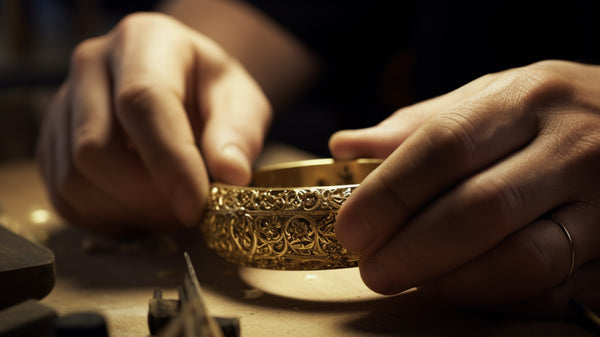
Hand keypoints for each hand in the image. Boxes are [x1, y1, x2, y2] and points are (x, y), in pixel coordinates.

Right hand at [37, 13, 270, 235]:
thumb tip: (232, 175)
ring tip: (171, 211)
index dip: (169, 162)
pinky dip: (108, 220)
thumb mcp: (242, 101)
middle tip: (190, 214)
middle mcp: (90, 67)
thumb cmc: (212, 93)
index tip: (196, 207)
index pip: (141, 101)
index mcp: (143, 41)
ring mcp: (62, 106)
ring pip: (73, 180)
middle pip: (95, 148)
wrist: (181, 87)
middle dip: (147, 198)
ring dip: (128, 214)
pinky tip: (143, 213)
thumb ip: (239, 133)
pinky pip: (64, 199)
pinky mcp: (52, 145)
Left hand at [330, 60, 599, 315]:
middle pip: (480, 209)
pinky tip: (465, 288)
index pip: (445, 145)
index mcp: (527, 99)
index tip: (350, 229)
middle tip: (372, 270)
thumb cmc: (548, 112)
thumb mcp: (491, 97)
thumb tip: (347, 146)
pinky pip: (556, 288)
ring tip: (412, 283)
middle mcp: (573, 146)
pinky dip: (500, 298)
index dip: (390, 193)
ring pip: (524, 259)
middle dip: (413, 250)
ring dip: (453, 282)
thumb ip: (421, 124)